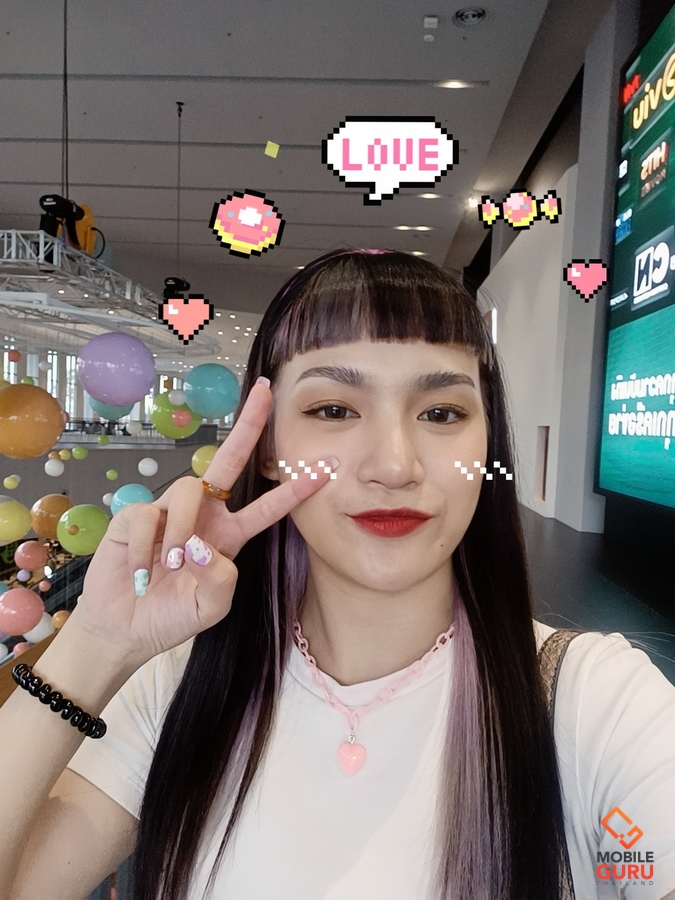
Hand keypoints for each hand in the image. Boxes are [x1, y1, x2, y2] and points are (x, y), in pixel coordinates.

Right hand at [72, 379, 335, 667]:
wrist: (124, 629)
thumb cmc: (171, 616)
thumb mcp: (210, 607)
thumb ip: (220, 580)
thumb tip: (201, 545)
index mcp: (229, 535)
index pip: (268, 507)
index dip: (296, 489)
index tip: (328, 467)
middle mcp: (203, 515)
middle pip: (230, 458)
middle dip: (248, 424)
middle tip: (265, 390)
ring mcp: (168, 511)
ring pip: (188, 489)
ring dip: (181, 530)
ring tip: (172, 565)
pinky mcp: (135, 515)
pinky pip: (146, 516)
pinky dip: (145, 550)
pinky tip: (141, 573)